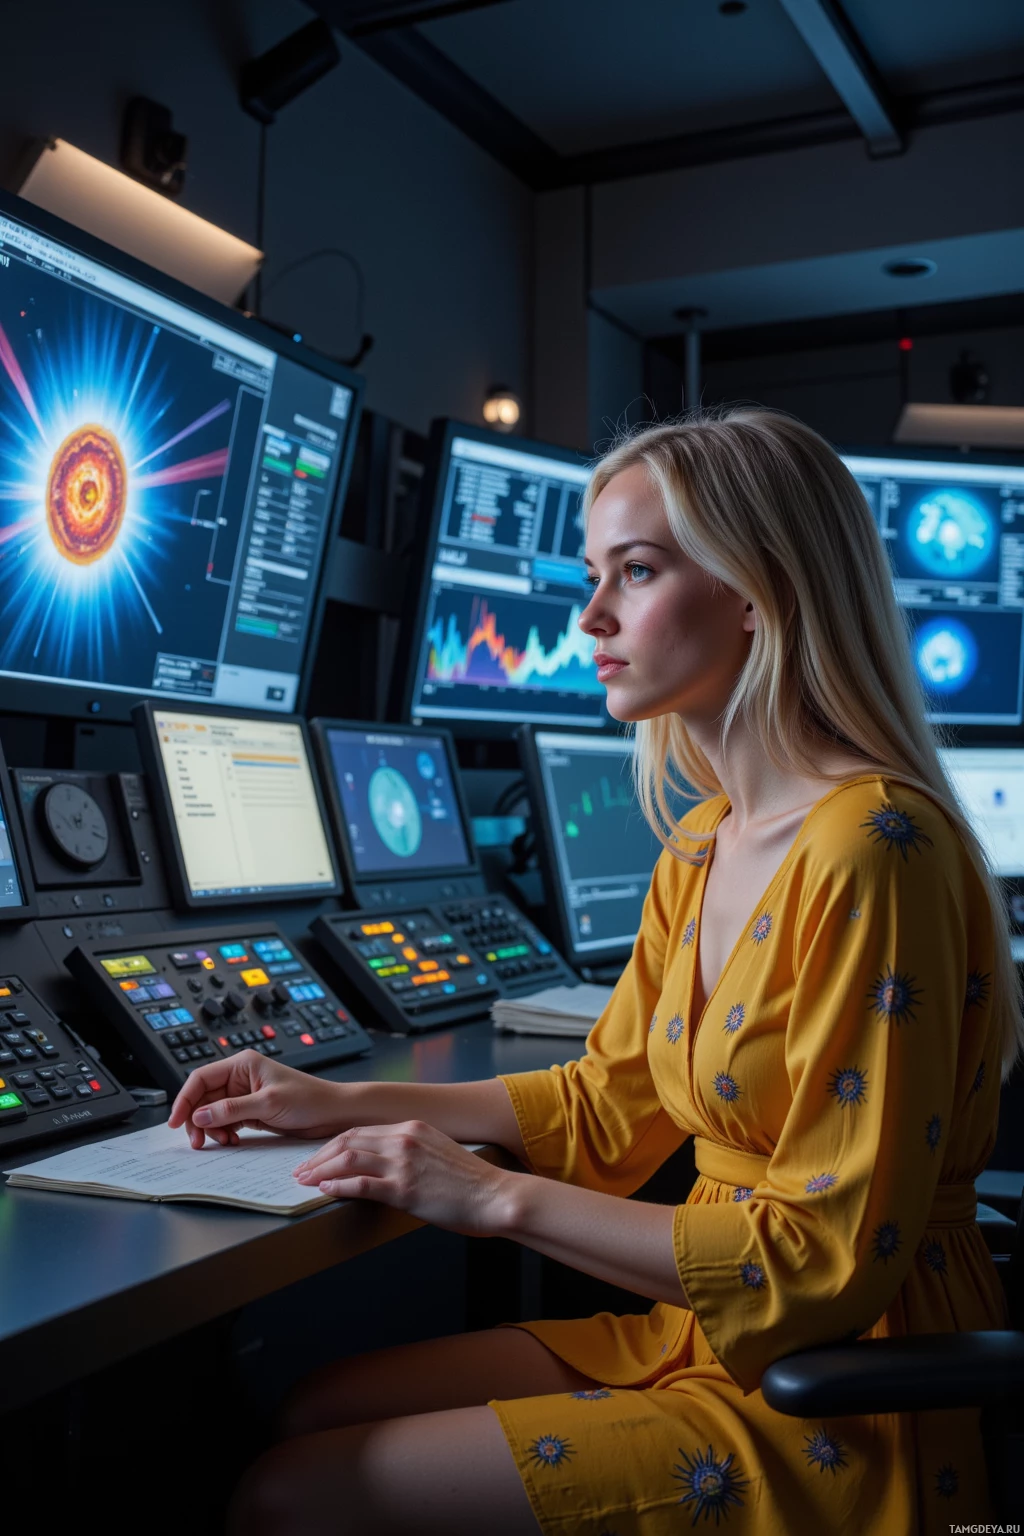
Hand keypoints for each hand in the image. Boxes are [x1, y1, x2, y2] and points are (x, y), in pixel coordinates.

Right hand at [167, 1051, 347, 1148]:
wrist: (332, 1113)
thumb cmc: (309, 1099)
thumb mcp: (268, 1103)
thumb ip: (232, 1109)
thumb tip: (200, 1115)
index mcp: (242, 1064)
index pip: (201, 1078)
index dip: (185, 1099)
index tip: (176, 1121)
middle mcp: (240, 1077)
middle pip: (203, 1098)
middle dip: (197, 1119)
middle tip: (198, 1141)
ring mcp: (244, 1095)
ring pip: (212, 1112)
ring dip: (211, 1129)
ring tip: (223, 1142)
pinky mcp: (251, 1111)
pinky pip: (226, 1122)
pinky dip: (223, 1133)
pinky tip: (232, 1141)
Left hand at [293, 1119, 513, 1235]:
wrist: (495, 1196)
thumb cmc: (471, 1182)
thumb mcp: (438, 1153)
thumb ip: (410, 1152)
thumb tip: (384, 1165)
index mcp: (412, 1128)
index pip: (360, 1131)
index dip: (333, 1145)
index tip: (318, 1157)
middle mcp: (405, 1139)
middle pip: (348, 1140)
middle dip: (320, 1156)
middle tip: (302, 1170)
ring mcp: (404, 1163)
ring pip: (349, 1158)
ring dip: (321, 1170)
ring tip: (305, 1182)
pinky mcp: (405, 1188)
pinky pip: (362, 1184)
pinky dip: (338, 1186)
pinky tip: (325, 1191)